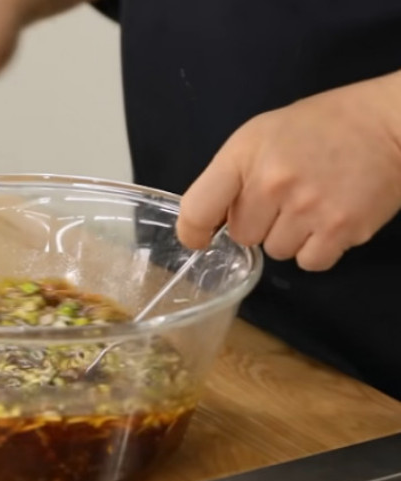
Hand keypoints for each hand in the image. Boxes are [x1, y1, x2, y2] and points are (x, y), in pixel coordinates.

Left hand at [177, 70, 400, 271]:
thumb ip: (233, 175)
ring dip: (289, 236)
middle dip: (257, 223)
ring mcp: (308, 208)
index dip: (193, 231)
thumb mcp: (262, 135)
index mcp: (244, 155)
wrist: (391, 123)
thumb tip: (212, 220)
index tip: (200, 237)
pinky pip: (309, 262)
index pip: (198, 209)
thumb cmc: (321, 126)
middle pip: (241, 236)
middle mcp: (272, 183)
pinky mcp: (342, 230)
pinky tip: (328, 221)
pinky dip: (317, 249)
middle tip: (283, 199)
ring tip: (311, 205)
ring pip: (276, 251)